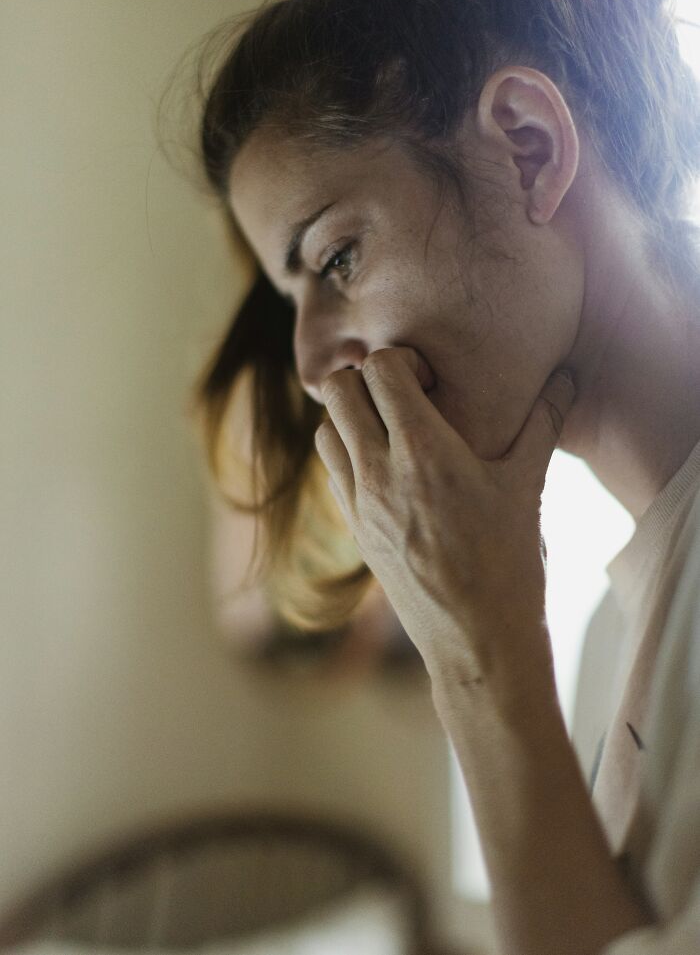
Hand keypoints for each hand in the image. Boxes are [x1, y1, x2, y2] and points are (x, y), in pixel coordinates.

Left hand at [314, 348, 575, 687]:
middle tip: (403, 396)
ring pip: (324, 431)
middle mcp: (379, 472)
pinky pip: (331, 472)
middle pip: (337, 391)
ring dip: (348, 417)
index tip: (430, 380)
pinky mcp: (353, 531)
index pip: (379, 369)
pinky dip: (347, 455)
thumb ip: (544, 423)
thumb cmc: (508, 564)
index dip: (401, 360)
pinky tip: (386, 469)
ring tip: (390, 429)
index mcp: (423, 452)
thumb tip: (567, 378)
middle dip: (365, 379)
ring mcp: (359, 504)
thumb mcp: (527, 488)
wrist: (476, 641)